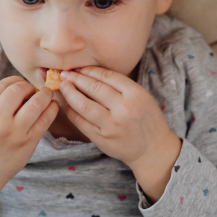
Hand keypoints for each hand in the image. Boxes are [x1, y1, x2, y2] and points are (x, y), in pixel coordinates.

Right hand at [0, 76, 57, 190]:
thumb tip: (18, 87)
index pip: (3, 85)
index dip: (16, 81)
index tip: (21, 85)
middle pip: (19, 89)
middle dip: (29, 87)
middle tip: (34, 91)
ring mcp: (14, 131)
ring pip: (36, 102)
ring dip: (45, 95)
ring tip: (46, 95)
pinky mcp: (28, 143)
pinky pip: (45, 120)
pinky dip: (51, 109)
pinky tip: (52, 106)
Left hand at [59, 66, 181, 200]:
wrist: (153, 150)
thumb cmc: (147, 120)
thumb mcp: (142, 97)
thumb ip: (121, 86)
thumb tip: (91, 74)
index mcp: (135, 94)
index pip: (106, 76)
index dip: (89, 70)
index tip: (78, 67)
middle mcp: (123, 109)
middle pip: (93, 88)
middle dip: (76, 79)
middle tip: (65, 73)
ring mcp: (111, 125)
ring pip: (83, 104)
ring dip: (70, 93)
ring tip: (63, 86)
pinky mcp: (102, 139)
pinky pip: (81, 122)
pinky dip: (71, 111)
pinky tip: (68, 105)